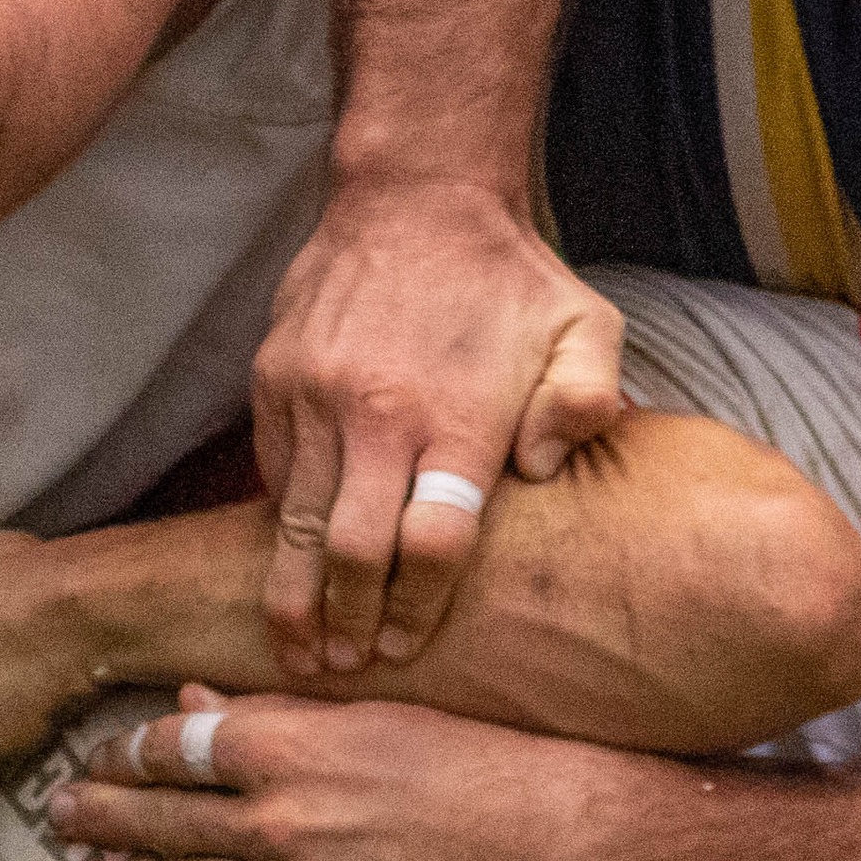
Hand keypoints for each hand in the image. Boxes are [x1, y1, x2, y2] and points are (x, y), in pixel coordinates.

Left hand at [47, 685, 593, 860]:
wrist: (549, 835)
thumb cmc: (468, 755)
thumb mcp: (368, 713)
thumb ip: (270, 714)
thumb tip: (186, 705)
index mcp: (290, 747)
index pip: (173, 748)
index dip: (122, 754)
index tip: (95, 757)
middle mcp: (282, 819)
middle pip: (161, 820)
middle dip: (98, 819)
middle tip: (55, 818)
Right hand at [253, 180, 623, 674]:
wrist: (416, 192)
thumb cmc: (509, 277)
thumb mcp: (586, 328)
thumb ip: (584, 404)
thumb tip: (544, 474)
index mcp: (458, 414)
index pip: (432, 543)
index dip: (419, 606)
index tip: (408, 643)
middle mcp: (378, 410)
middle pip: (353, 550)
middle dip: (346, 621)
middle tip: (343, 668)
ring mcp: (316, 395)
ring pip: (296, 522)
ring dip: (295, 592)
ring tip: (297, 647)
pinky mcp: (274, 379)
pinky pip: (274, 473)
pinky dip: (283, 522)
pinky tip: (292, 560)